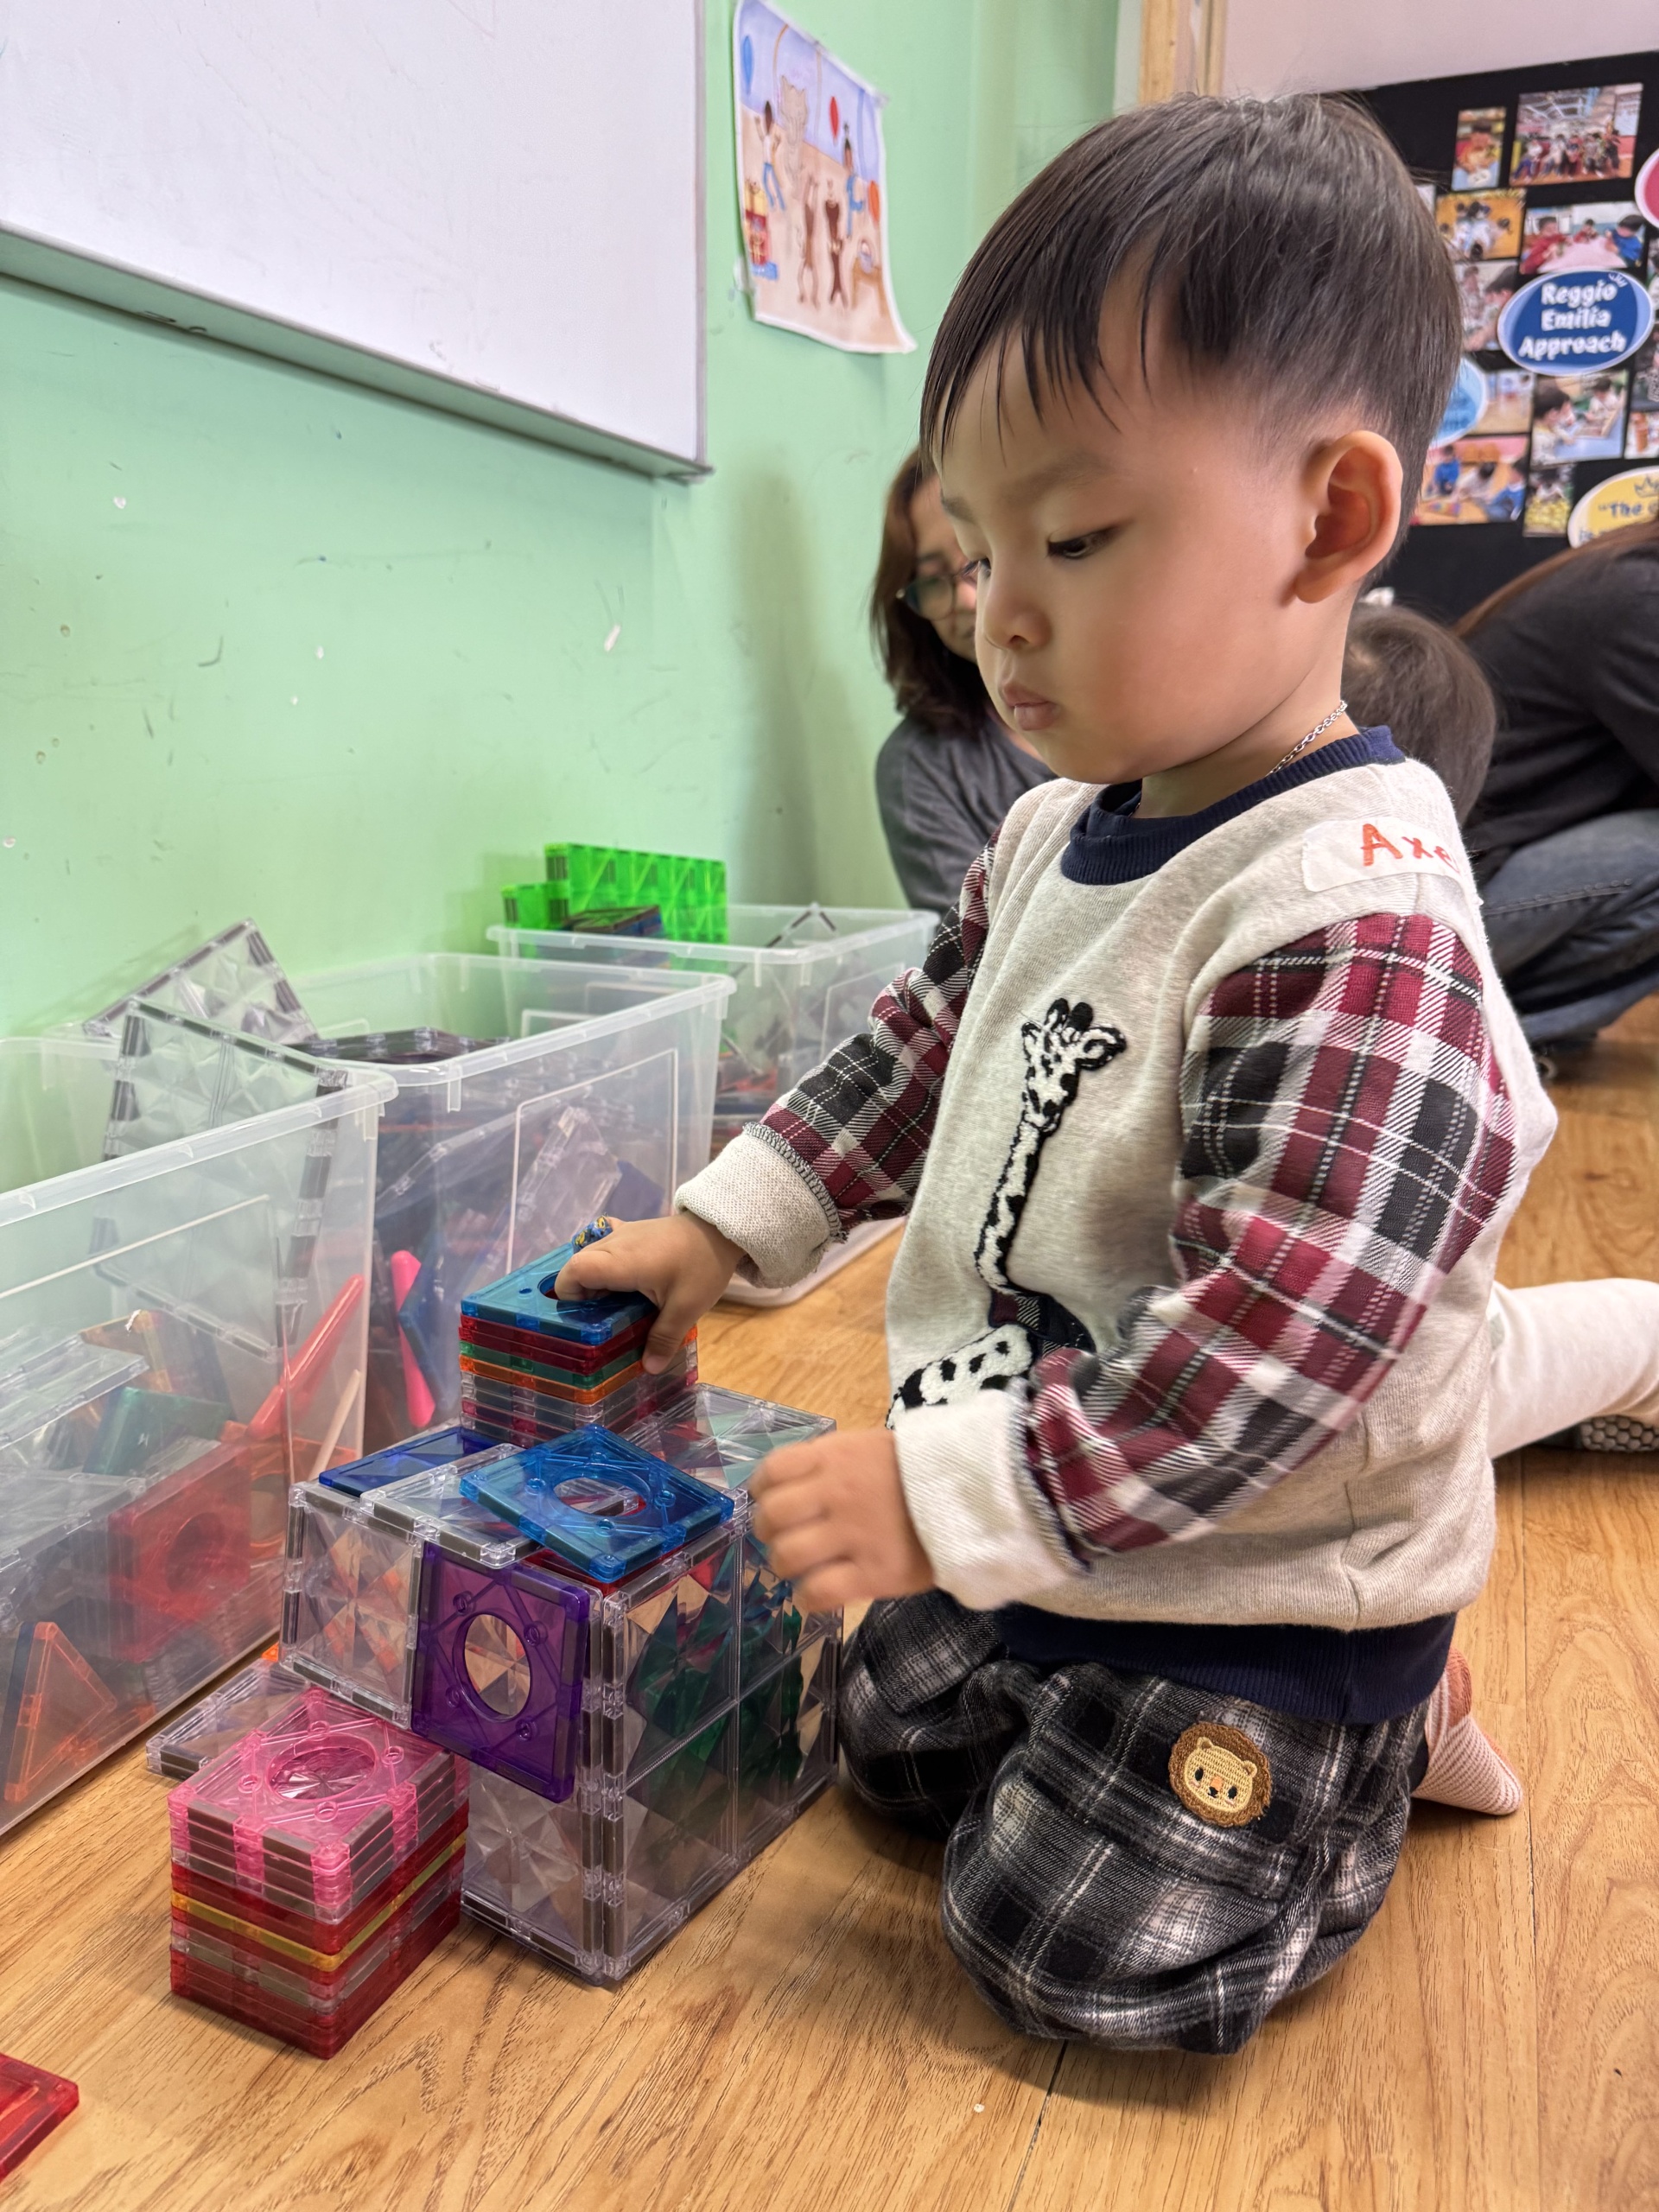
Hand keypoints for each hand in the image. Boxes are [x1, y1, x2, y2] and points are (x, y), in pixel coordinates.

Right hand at [553, 1213, 743, 1370]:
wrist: (720, 1228)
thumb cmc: (701, 1265)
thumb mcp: (686, 1307)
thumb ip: (664, 1338)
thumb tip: (650, 1369)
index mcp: (620, 1262)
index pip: (572, 1271)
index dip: (568, 1294)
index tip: (584, 1316)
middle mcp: (614, 1244)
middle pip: (577, 1265)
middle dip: (581, 1294)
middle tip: (602, 1320)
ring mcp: (622, 1234)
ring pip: (591, 1257)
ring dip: (596, 1281)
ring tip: (617, 1306)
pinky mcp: (632, 1232)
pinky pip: (606, 1250)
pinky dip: (607, 1266)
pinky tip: (625, 1283)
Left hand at [749, 1429, 934, 1610]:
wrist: (980, 1495)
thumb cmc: (926, 1469)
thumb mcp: (875, 1447)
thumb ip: (833, 1463)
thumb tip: (793, 1485)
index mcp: (836, 1456)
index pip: (773, 1471)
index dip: (762, 1491)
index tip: (769, 1501)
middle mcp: (837, 1493)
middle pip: (771, 1517)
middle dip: (768, 1533)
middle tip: (783, 1540)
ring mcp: (854, 1535)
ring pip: (787, 1556)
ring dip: (785, 1566)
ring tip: (801, 1569)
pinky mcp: (874, 1574)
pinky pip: (819, 1592)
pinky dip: (807, 1598)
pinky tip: (815, 1596)